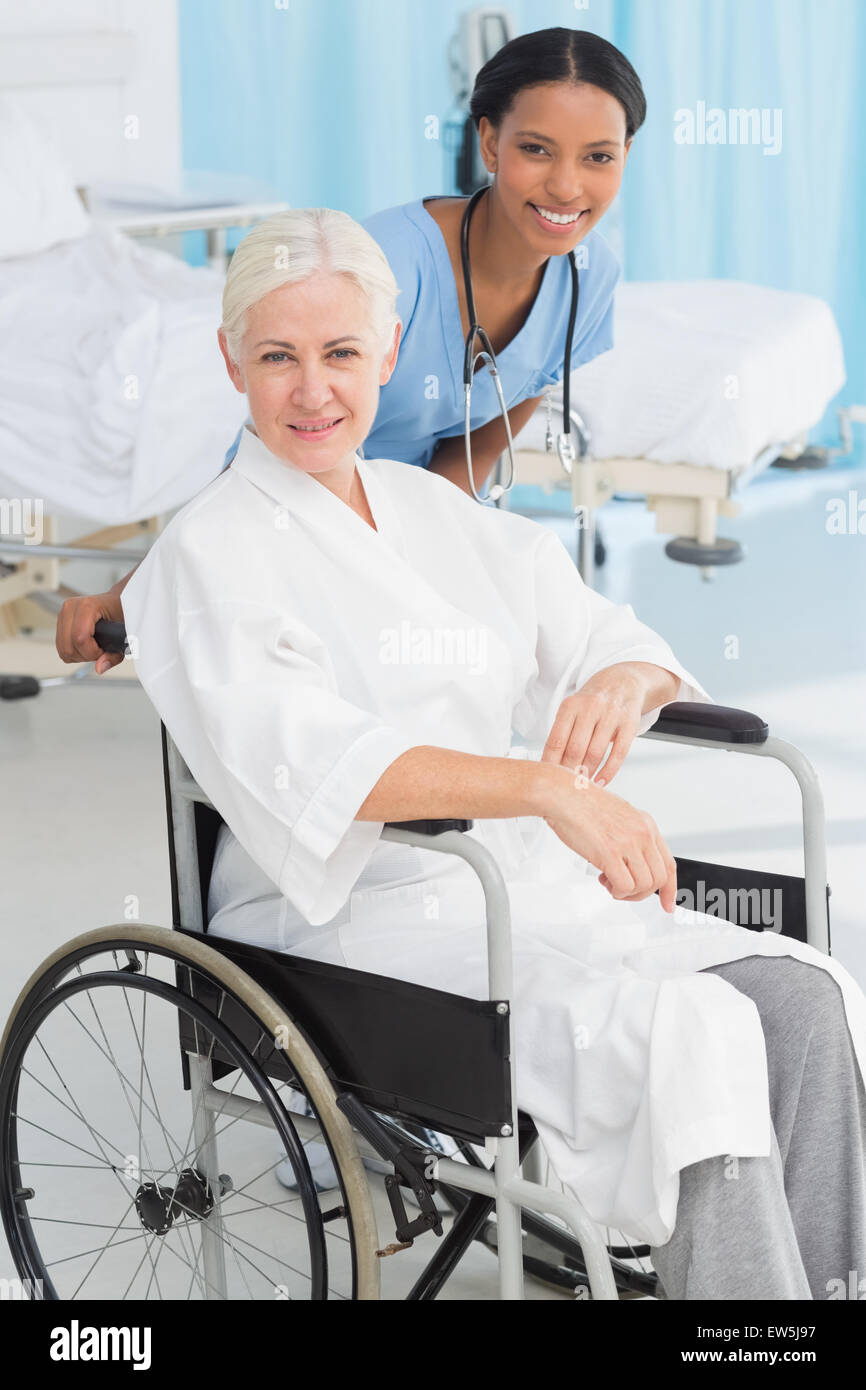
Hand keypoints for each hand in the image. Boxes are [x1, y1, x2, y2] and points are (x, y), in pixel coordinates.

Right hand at [56, 590, 124, 672]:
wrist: (115, 602)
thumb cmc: (122, 613)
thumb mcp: (125, 634)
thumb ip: (114, 655)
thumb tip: (100, 668)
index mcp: (86, 606)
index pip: (80, 638)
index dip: (92, 652)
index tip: (103, 650)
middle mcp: (70, 608)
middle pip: (69, 647)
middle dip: (86, 655)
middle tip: (100, 650)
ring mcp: (63, 614)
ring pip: (62, 650)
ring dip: (79, 655)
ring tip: (94, 647)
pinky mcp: (60, 622)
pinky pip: (61, 648)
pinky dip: (74, 652)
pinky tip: (86, 646)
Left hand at [541, 666, 646, 786]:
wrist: (623, 681)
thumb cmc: (593, 701)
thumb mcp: (573, 709)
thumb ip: (563, 733)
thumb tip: (550, 766)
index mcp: (571, 705)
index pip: (556, 740)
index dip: (550, 763)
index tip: (547, 778)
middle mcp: (591, 708)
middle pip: (575, 749)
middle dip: (568, 772)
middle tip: (564, 787)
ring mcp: (611, 715)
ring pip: (595, 752)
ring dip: (587, 773)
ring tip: (581, 785)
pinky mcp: (629, 724)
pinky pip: (618, 753)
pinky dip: (608, 771)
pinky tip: (601, 782)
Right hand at [541, 771, 677, 911]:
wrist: (563, 794)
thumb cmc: (582, 803)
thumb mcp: (618, 816)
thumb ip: (631, 836)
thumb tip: (633, 861)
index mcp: (646, 824)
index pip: (669, 864)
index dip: (669, 888)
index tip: (667, 903)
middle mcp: (642, 833)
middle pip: (658, 879)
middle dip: (641, 893)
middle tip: (624, 890)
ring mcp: (628, 843)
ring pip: (643, 886)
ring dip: (626, 892)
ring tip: (610, 882)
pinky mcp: (610, 853)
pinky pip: (624, 886)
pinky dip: (616, 891)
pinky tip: (604, 880)